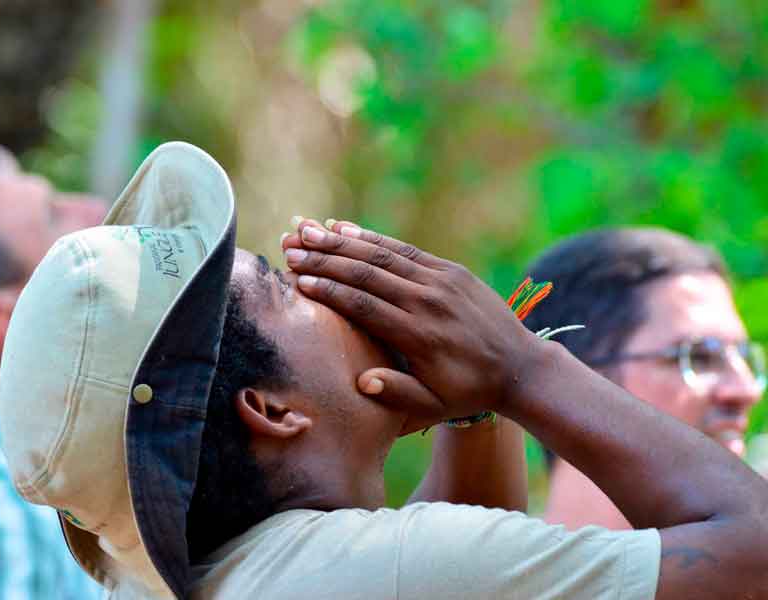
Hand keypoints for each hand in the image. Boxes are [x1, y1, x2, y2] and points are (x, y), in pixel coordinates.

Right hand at [282, 219, 539, 432]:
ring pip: (383, 256)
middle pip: (367, 274)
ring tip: (307, 231)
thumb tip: (362, 381)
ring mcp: (441, 282)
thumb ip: (399, 394)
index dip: (329, 290)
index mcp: (419, 336)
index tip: (298, 279)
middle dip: (324, 259)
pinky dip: (373, 238)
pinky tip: (345, 229)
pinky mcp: (450, 270)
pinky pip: (405, 250)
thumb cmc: (469, 392)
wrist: (519, 367)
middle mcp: (428, 302)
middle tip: (289, 248)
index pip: (364, 305)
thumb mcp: (436, 407)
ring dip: (342, 242)